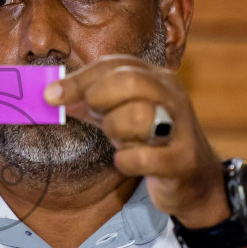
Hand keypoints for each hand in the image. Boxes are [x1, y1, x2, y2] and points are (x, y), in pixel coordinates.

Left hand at [44, 55, 227, 225]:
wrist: (196, 182)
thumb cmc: (153, 143)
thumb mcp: (122, 116)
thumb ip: (92, 105)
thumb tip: (53, 95)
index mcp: (157, 79)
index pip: (115, 65)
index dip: (79, 78)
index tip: (50, 95)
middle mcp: (173, 96)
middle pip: (130, 81)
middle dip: (99, 98)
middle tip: (94, 117)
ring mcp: (181, 128)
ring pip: (138, 115)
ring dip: (116, 130)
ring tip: (120, 141)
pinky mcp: (181, 161)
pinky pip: (143, 157)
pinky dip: (126, 161)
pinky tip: (127, 161)